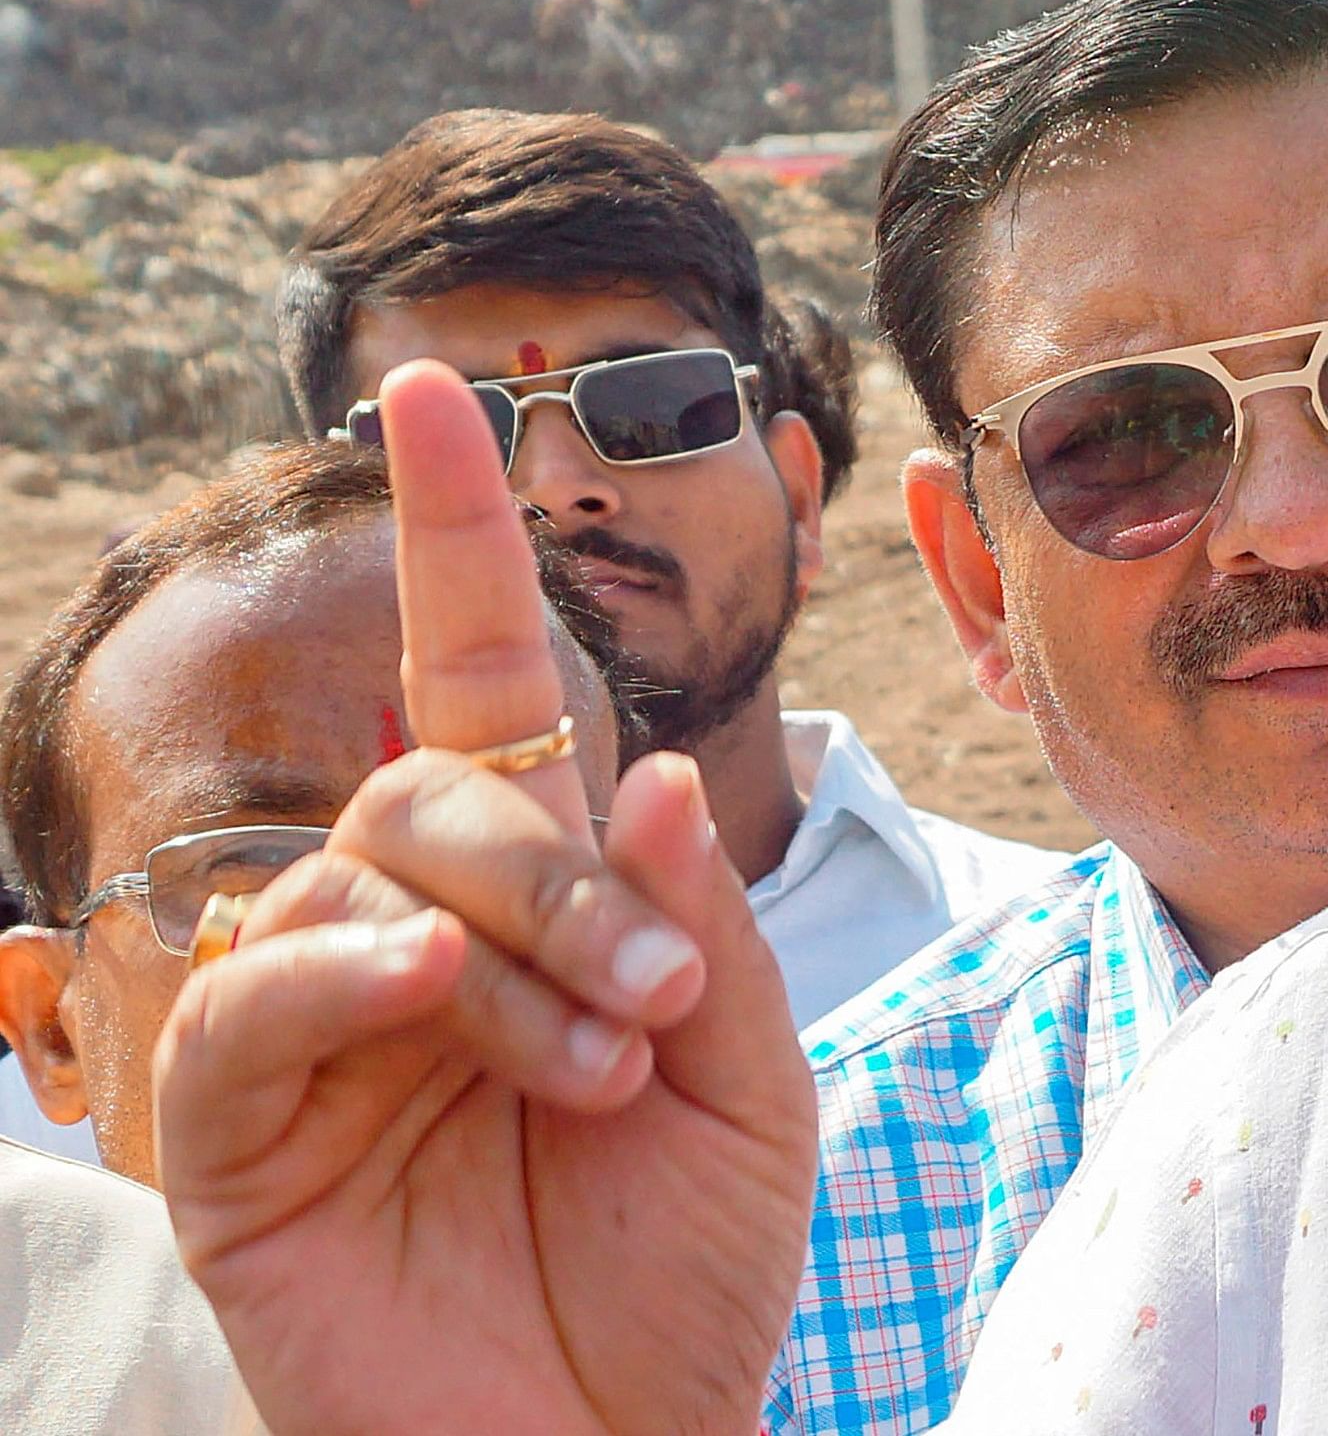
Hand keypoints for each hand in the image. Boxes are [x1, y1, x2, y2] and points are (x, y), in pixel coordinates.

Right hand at [154, 362, 816, 1435]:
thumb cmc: (683, 1279)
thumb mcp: (750, 1083)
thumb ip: (699, 919)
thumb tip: (640, 760)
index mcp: (538, 903)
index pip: (483, 684)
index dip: (461, 537)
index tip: (442, 392)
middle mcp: (412, 936)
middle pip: (446, 781)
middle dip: (566, 869)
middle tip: (660, 1009)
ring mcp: (313, 1030)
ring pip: (365, 872)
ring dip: (508, 948)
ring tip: (603, 1067)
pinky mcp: (233, 1139)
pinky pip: (248, 1002)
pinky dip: (344, 975)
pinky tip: (431, 1004)